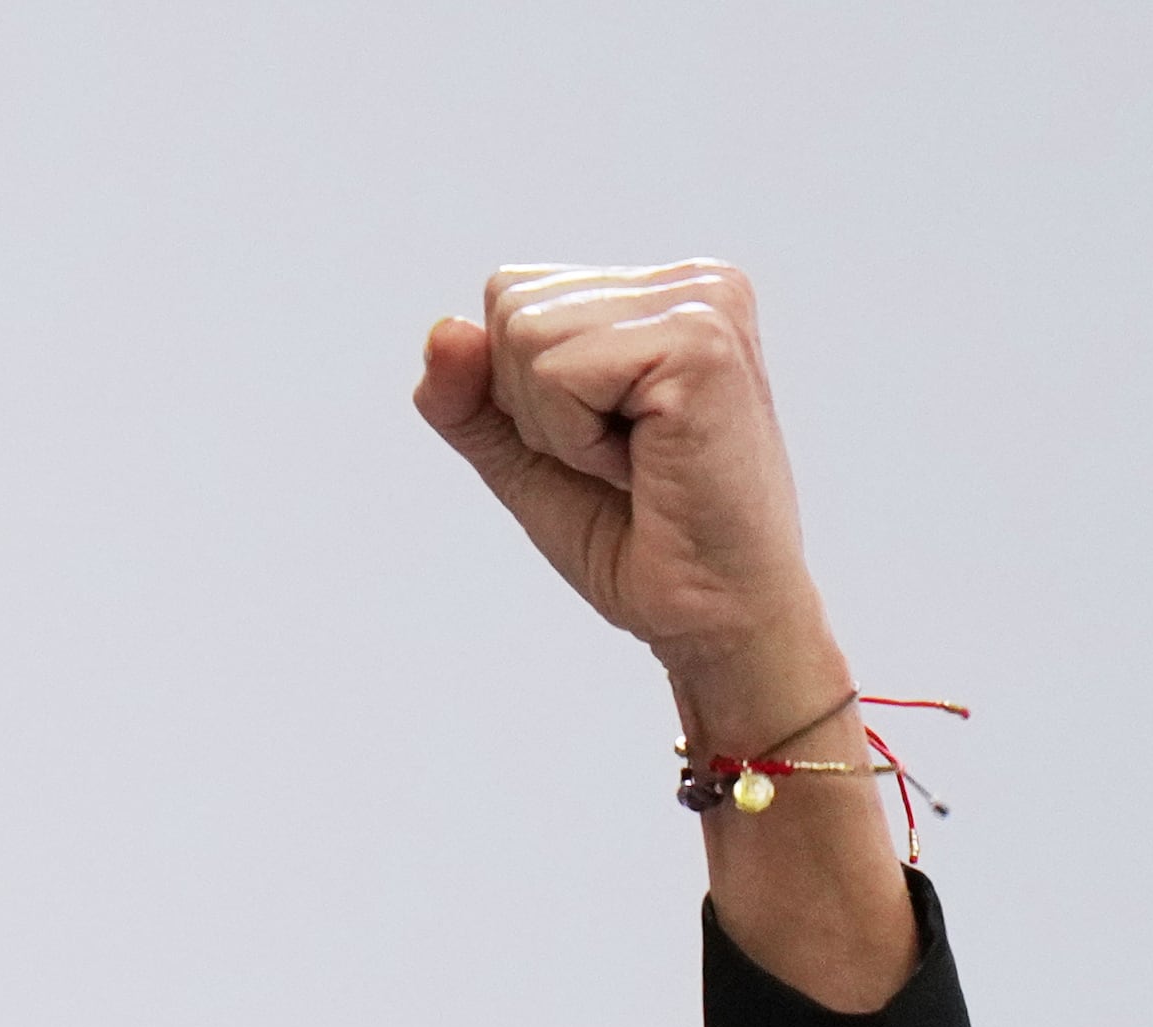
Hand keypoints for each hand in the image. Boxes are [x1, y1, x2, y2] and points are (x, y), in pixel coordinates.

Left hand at [414, 262, 840, 741]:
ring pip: (524, 336)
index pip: (510, 293)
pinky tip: (646, 466)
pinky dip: (576, 440)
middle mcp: (695, 282)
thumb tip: (442, 327)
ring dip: (557, 429)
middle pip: (510, 305)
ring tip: (637, 463)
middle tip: (621, 461)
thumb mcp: (524, 453)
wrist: (710, 617)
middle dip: (534, 408)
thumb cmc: (634, 540)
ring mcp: (704, 304)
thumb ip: (467, 392)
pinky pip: (555, 374)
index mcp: (662, 292)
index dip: (519, 390)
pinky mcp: (701, 343)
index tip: (603, 442)